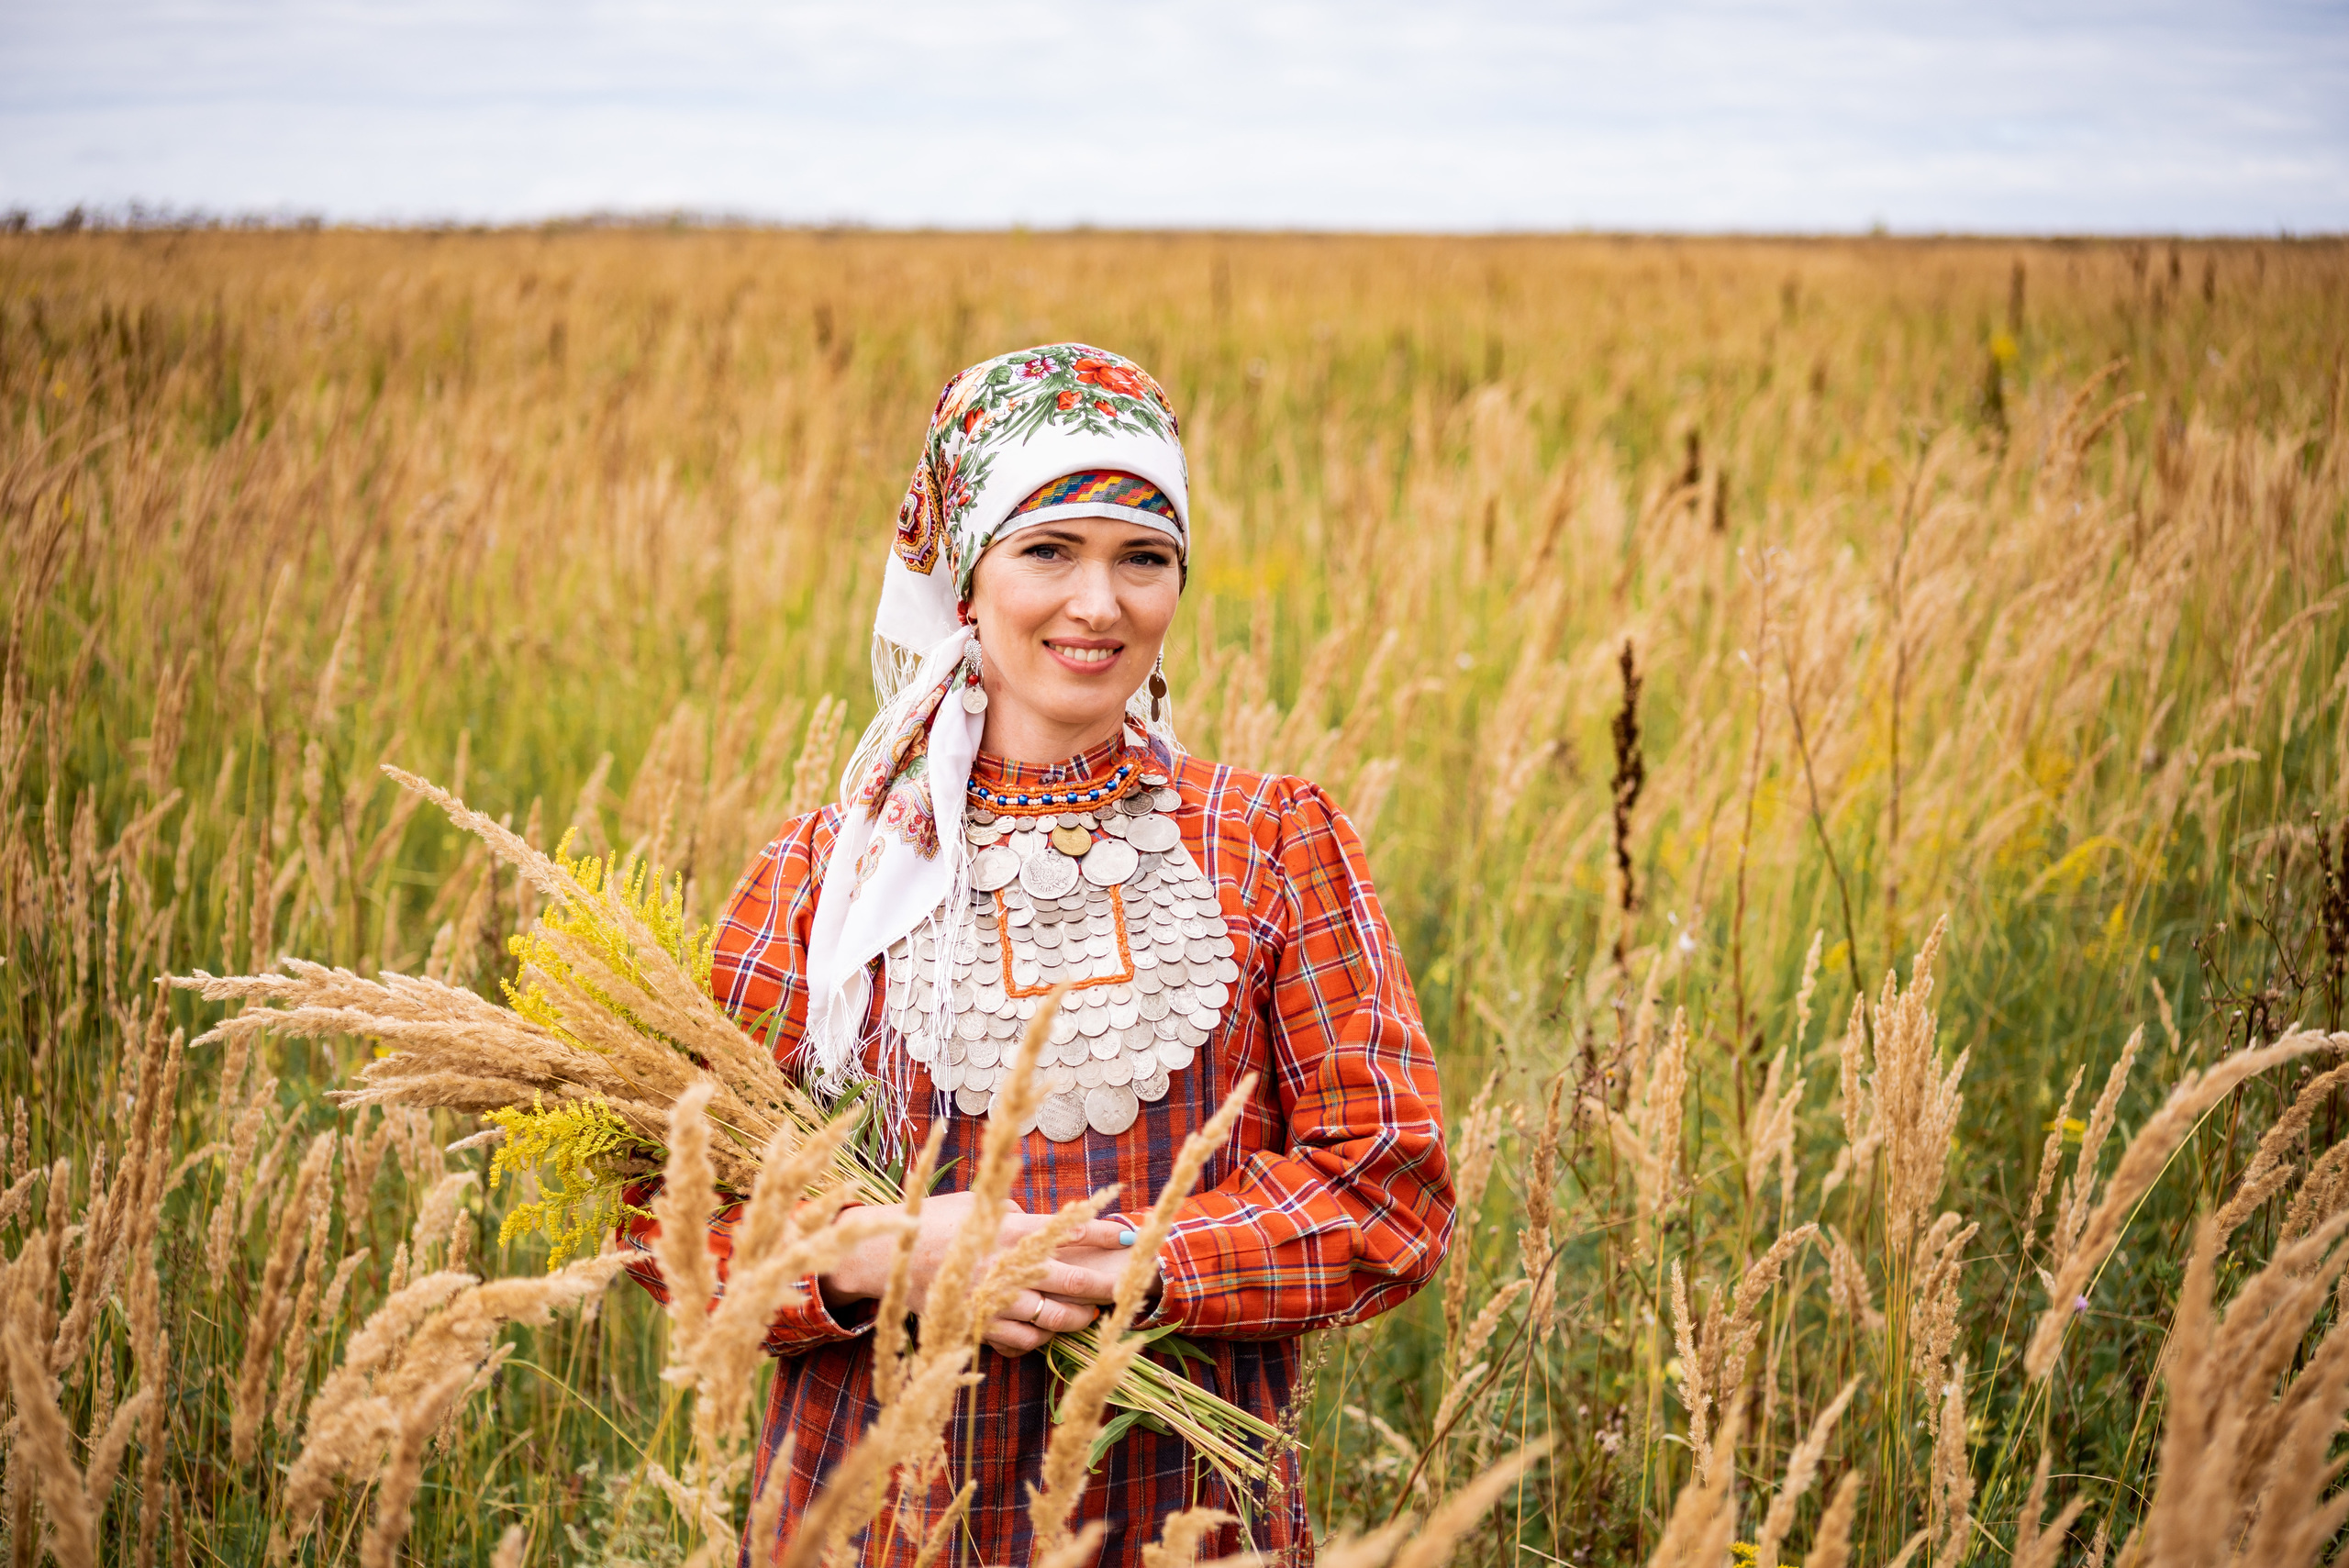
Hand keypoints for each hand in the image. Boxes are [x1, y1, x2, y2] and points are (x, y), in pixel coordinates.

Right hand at [818, 1195, 1136, 1355]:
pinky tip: (1048, 1331)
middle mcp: (1006, 1268)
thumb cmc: (934, 1222)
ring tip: (1090, 1314)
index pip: (1067, 1232)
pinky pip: (1022, 1341)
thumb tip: (1038, 1219)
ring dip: (1077, 1317)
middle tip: (1126, 1286)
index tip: (1126, 1235)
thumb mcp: (976, 1204)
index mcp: (1008, 1231)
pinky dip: (1040, 1338)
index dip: (1100, 1234)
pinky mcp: (979, 1326)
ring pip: (1051, 1318)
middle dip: (1103, 1285)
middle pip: (1069, 1282)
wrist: (889, 1257)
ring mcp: (994, 1302)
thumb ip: (1012, 1213)